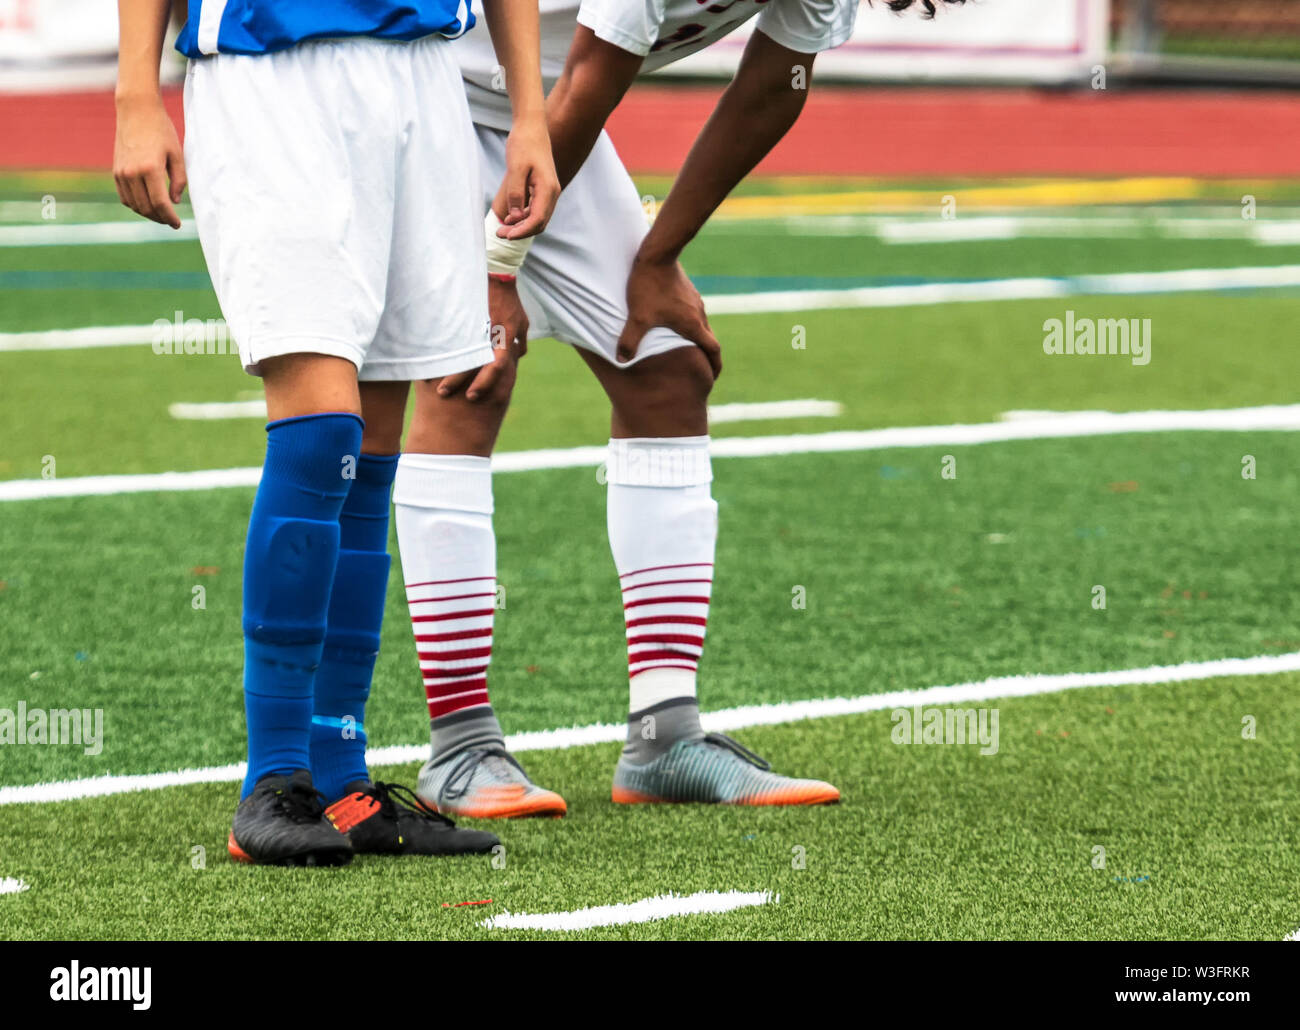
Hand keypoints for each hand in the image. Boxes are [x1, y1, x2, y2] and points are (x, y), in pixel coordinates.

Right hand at [113, 94, 186, 228]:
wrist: (136, 110)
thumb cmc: (161, 130)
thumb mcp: (177, 154)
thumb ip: (178, 180)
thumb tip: (174, 202)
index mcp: (150, 168)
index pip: (160, 203)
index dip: (170, 218)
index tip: (178, 224)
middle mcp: (132, 172)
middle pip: (146, 207)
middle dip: (160, 218)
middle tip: (171, 221)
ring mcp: (121, 172)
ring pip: (134, 205)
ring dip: (148, 214)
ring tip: (161, 214)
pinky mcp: (116, 170)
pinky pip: (124, 196)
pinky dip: (135, 205)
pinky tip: (147, 205)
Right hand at [437, 276, 527, 401]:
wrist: (496, 272)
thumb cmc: (510, 300)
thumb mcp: (522, 321)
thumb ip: (520, 342)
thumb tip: (516, 356)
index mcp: (506, 336)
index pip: (496, 366)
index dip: (484, 383)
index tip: (472, 396)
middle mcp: (490, 331)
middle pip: (472, 361)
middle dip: (457, 378)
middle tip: (443, 393)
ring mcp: (475, 322)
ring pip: (458, 347)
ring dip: (445, 362)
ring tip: (430, 375)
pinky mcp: (464, 313)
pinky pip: (451, 331)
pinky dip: (440, 343)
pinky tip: (426, 353)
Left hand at [493, 115, 559, 239]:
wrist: (531, 126)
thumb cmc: (524, 144)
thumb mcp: (516, 168)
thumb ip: (516, 193)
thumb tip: (515, 217)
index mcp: (548, 189)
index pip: (537, 220)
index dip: (521, 231)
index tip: (505, 235)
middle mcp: (552, 193)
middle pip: (539, 223)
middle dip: (520, 231)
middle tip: (500, 233)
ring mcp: (549, 191)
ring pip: (538, 218)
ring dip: (522, 225)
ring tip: (503, 226)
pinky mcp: (543, 188)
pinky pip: (536, 209)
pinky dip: (524, 216)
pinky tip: (510, 216)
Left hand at [616, 254, 720, 376]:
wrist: (657, 254)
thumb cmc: (649, 287)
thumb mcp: (638, 318)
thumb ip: (630, 341)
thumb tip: (621, 361)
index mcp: (692, 325)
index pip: (712, 350)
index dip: (715, 366)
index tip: (713, 377)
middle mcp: (698, 313)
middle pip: (709, 339)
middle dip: (707, 355)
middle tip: (701, 367)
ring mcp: (694, 300)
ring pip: (701, 324)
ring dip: (698, 338)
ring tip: (687, 347)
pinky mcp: (687, 290)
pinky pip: (693, 312)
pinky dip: (689, 323)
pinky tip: (675, 322)